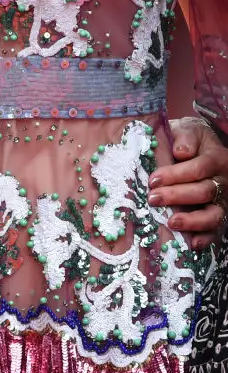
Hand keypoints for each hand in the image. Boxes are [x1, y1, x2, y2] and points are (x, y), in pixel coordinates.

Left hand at [149, 116, 227, 248]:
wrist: (203, 147)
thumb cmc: (190, 140)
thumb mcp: (189, 129)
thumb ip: (185, 136)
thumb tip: (180, 151)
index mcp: (215, 158)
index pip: (197, 168)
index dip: (175, 175)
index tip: (153, 179)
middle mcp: (222, 182)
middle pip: (202, 192)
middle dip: (176, 197)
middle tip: (153, 199)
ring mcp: (223, 201)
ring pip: (213, 215)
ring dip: (191, 221)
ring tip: (171, 222)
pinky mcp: (219, 216)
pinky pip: (216, 231)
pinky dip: (205, 239)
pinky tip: (191, 243)